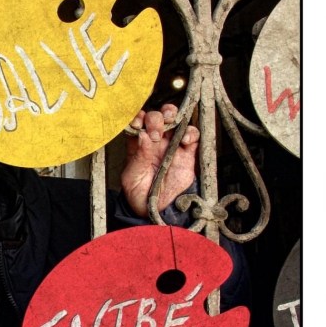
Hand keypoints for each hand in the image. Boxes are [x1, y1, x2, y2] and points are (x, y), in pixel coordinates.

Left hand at [120, 103, 199, 217]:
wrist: (158, 210)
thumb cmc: (140, 195)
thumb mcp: (132, 177)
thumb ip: (138, 157)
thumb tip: (143, 136)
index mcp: (138, 145)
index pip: (137, 123)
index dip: (137, 117)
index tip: (137, 122)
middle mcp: (155, 141)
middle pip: (156, 117)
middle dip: (155, 118)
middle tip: (155, 132)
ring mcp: (172, 145)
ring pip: (175, 119)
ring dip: (173, 115)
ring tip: (169, 124)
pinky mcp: (188, 153)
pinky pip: (193, 135)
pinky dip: (191, 132)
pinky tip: (184, 139)